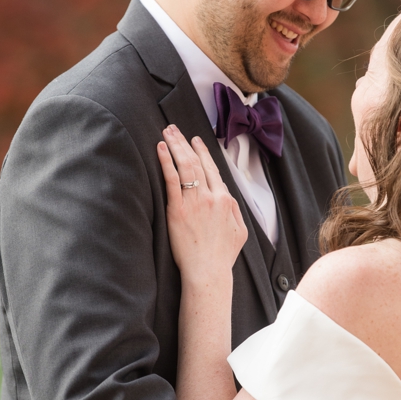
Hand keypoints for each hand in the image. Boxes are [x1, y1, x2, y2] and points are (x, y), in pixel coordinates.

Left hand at [156, 126, 246, 286]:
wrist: (209, 271)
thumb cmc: (222, 256)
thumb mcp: (240, 232)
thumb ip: (234, 212)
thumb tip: (228, 199)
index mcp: (226, 201)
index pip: (213, 171)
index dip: (204, 153)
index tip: (196, 141)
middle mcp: (212, 197)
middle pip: (198, 163)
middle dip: (186, 142)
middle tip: (175, 128)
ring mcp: (195, 202)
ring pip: (185, 166)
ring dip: (175, 146)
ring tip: (167, 132)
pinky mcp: (178, 210)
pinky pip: (172, 180)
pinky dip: (167, 162)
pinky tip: (161, 149)